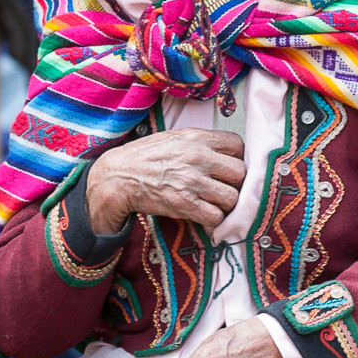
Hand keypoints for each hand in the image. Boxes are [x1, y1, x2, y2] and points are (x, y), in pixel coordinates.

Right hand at [86, 128, 245, 232]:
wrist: (117, 177)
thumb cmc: (144, 157)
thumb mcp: (173, 137)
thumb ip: (200, 142)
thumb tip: (225, 154)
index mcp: (196, 138)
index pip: (237, 145)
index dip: (237, 158)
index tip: (229, 167)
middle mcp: (197, 157)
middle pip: (240, 173)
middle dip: (235, 183)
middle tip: (225, 188)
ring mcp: (192, 182)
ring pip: (232, 197)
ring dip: (226, 204)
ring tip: (215, 204)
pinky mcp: (184, 204)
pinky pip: (216, 216)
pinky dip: (214, 220)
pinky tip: (205, 215)